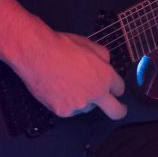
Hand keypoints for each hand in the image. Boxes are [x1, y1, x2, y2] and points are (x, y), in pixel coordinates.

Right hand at [10, 23, 126, 120]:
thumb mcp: (89, 44)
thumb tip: (105, 64)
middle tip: (119, 109)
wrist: (37, 54)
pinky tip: (58, 89)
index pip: (119, 88)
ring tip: (68, 83)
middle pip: (116, 111)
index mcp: (104, 77)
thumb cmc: (62, 46)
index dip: (116, 86)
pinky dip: (66, 102)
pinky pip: (70, 109)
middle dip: (120, 110)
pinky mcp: (63, 111)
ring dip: (84, 99)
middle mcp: (95, 94)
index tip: (114, 89)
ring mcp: (79, 105)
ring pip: (87, 107)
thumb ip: (103, 57)